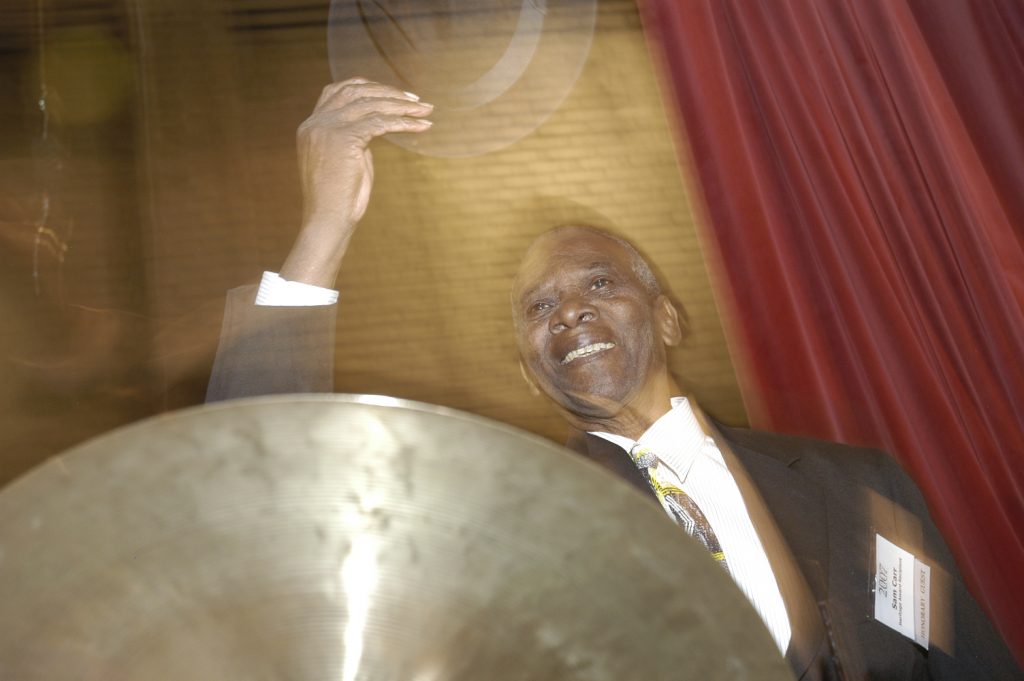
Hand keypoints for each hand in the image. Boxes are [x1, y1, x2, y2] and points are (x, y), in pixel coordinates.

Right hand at [280, 78, 432, 286]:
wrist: (327, 221)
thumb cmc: (340, 198)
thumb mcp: (346, 159)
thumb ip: (356, 137)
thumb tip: (379, 124)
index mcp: (312, 126)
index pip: (338, 91)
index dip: (368, 87)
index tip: (395, 93)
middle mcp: (316, 123)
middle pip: (356, 91)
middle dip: (389, 92)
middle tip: (417, 101)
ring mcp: (326, 129)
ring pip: (371, 105)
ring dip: (402, 106)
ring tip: (426, 111)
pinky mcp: (342, 139)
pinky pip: (379, 123)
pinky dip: (403, 123)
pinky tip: (422, 127)